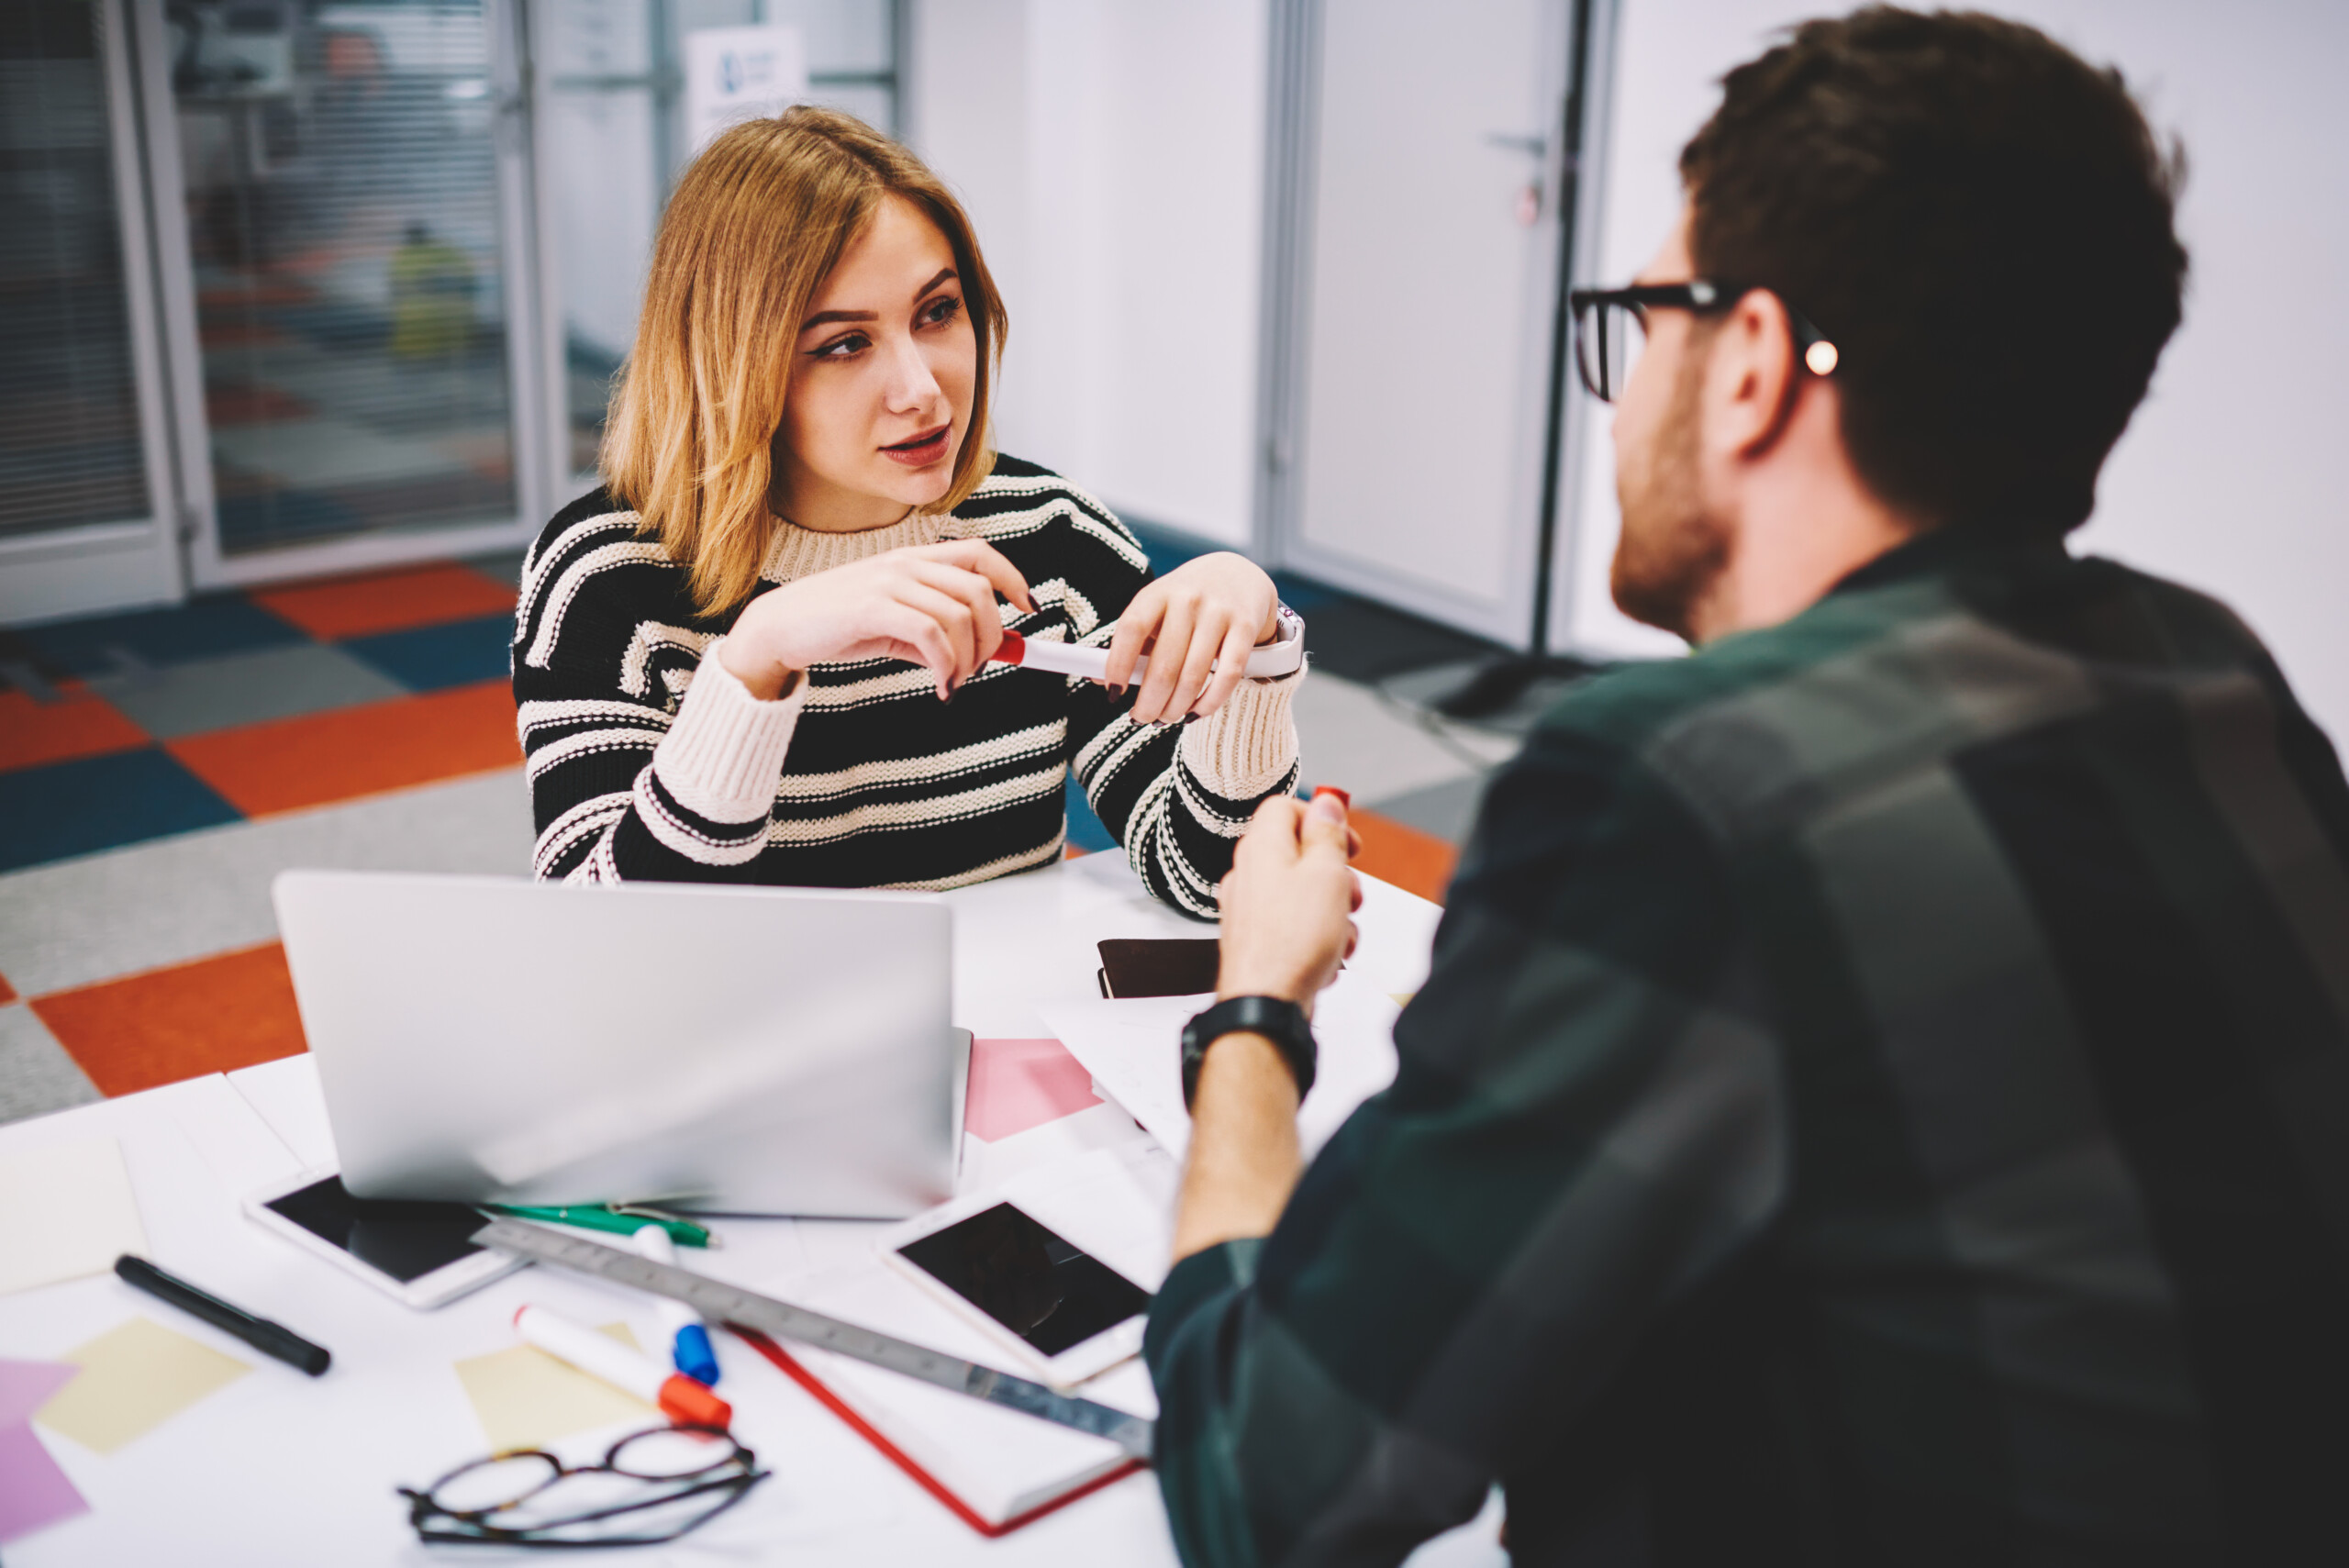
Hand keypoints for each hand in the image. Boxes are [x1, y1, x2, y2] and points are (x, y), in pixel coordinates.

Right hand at [718, 539, 1033, 700]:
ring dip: (969, 659)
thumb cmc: (837, 625)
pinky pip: (933, 635)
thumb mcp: (893, 624)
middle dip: (993, 635)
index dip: (1012, 577)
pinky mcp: (873, 607)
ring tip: (954, 683)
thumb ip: (935, 631)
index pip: (979, 554)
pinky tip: (942, 685)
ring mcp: (889, 582)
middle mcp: (905, 563)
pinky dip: (948, 666)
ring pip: (960, 616)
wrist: (779, 629)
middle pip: (979, 589)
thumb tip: (983, 652)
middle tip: (980, 669)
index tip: (1029, 610)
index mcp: (913, 558)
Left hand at [1103, 553, 1280, 724]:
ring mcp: (1219, 612)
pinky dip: (1208, 703)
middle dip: (1149, 702)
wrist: (1238, 575)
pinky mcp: (1246, 627)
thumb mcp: (1156, 610)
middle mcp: (1188, 599)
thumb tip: (1101, 682)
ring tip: (1166, 718)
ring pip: (1193, 676)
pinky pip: (1227, 676)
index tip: (1113, 693)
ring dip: (1175, 708)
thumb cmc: (1186, 602)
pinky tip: (1195, 712)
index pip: (1131, 629)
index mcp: (1157, 593)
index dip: (1117, 665)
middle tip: (1141, 718)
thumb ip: (1132, 643)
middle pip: (1163, 665)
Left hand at [1214, 793, 1361, 1013]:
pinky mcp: (1256, 940)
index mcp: (1261, 846)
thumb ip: (1327, 833)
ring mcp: (1249, 909)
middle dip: (1334, 874)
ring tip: (1339, 932)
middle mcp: (1248, 874)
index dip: (1321, 818)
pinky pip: (1294, 926)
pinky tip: (1327, 956)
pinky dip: (1316, 937)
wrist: (1267, 1003)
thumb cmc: (1291, 942)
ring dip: (1331, 911)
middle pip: (1298, 853)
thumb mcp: (1326, 873)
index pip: (1286, 807)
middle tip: (1348, 893)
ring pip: (1301, 893)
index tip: (1346, 842)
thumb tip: (1327, 802)